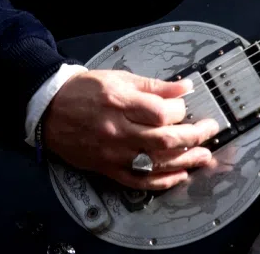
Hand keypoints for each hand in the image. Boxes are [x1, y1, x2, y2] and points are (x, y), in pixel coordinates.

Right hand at [42, 69, 220, 189]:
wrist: (50, 110)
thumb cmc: (85, 91)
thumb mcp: (121, 78)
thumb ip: (155, 86)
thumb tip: (185, 88)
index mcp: (120, 103)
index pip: (160, 113)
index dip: (180, 111)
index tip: (187, 107)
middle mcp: (117, 131)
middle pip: (163, 139)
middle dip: (194, 136)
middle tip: (210, 130)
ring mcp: (112, 153)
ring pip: (155, 163)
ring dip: (185, 160)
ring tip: (204, 155)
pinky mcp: (107, 168)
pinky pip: (138, 181)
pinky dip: (161, 181)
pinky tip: (179, 175)